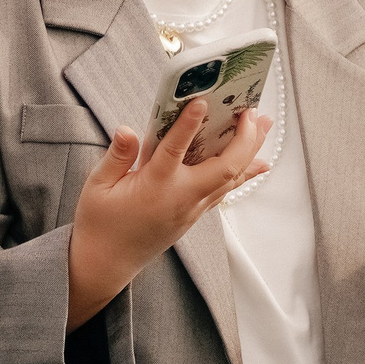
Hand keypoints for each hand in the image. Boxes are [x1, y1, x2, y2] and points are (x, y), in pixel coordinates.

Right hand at [72, 100, 270, 282]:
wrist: (107, 263)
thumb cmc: (100, 223)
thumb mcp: (98, 185)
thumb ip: (117, 156)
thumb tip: (127, 129)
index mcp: (155, 185)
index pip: (176, 149)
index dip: (189, 124)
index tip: (202, 101)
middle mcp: (181, 196)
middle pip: (224, 166)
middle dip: (244, 137)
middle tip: (253, 110)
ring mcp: (192, 207)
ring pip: (232, 177)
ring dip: (251, 150)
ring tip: (266, 124)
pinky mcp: (195, 214)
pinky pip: (226, 190)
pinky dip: (245, 173)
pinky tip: (259, 162)